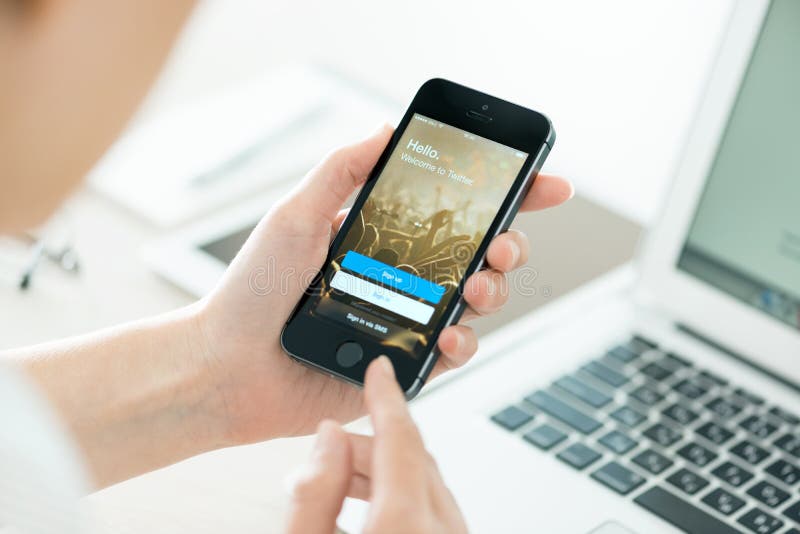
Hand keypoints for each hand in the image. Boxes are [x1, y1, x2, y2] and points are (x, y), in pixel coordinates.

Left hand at [196, 125, 572, 444]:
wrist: (228, 364)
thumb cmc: (253, 289)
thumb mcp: (296, 212)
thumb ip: (343, 168)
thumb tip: (387, 126)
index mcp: (384, 234)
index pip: (455, 210)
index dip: (506, 196)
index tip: (544, 182)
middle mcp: (404, 275)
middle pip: (482, 254)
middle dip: (509, 244)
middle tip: (500, 244)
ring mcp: (408, 318)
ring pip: (480, 302)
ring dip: (495, 290)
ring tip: (477, 288)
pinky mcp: (405, 361)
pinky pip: (457, 352)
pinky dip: (466, 343)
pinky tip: (450, 336)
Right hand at [286, 357, 466, 533]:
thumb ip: (316, 493)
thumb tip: (329, 437)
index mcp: (406, 524)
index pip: (401, 437)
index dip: (386, 395)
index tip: (379, 368)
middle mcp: (442, 529)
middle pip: (414, 456)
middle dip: (372, 439)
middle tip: (332, 446)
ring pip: (427, 479)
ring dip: (387, 468)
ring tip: (340, 480)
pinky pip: (434, 506)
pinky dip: (404, 491)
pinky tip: (369, 503)